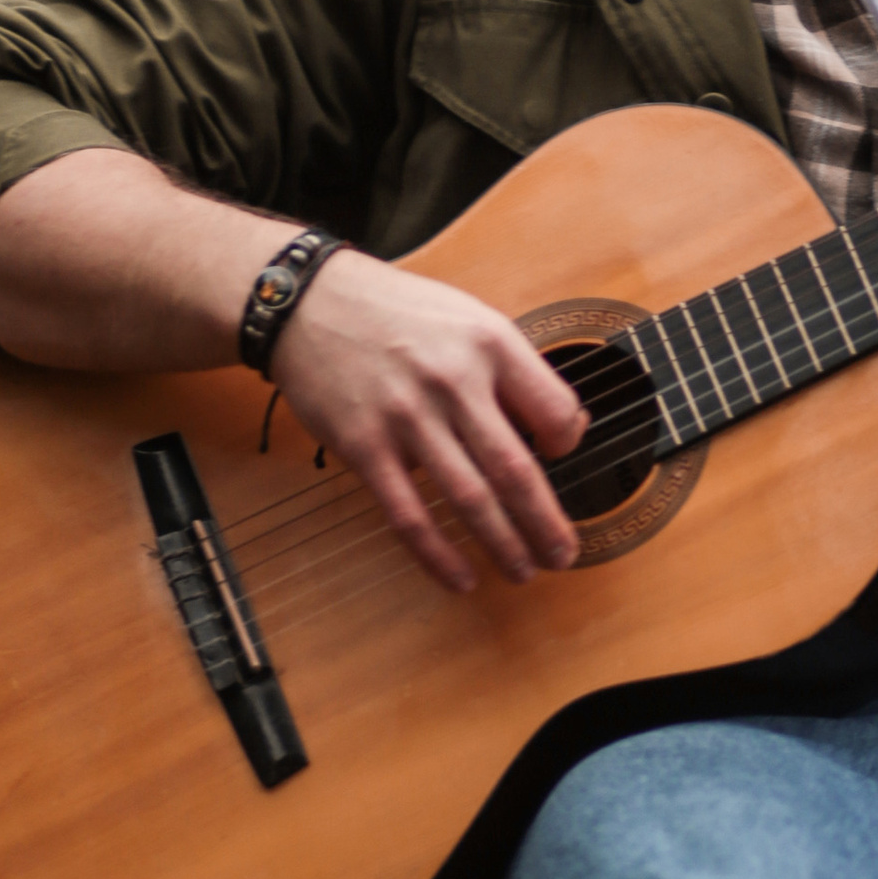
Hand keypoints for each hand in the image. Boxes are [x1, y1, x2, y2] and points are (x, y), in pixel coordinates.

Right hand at [269, 253, 587, 595]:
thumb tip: (560, 427)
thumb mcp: (467, 315)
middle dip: (546, 524)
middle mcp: (453, 381)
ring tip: (523, 571)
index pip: (554, 409)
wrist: (308, 302)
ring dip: (503, 546)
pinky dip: (438, 556)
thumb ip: (512, 367)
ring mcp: (406, 417)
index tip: (563, 459)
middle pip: (515, 470)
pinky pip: (409, 516)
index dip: (569, 444)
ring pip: (468, 500)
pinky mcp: (364, 447)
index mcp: (489, 343)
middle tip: (564, 555)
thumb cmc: (396, 310)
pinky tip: (460, 576)